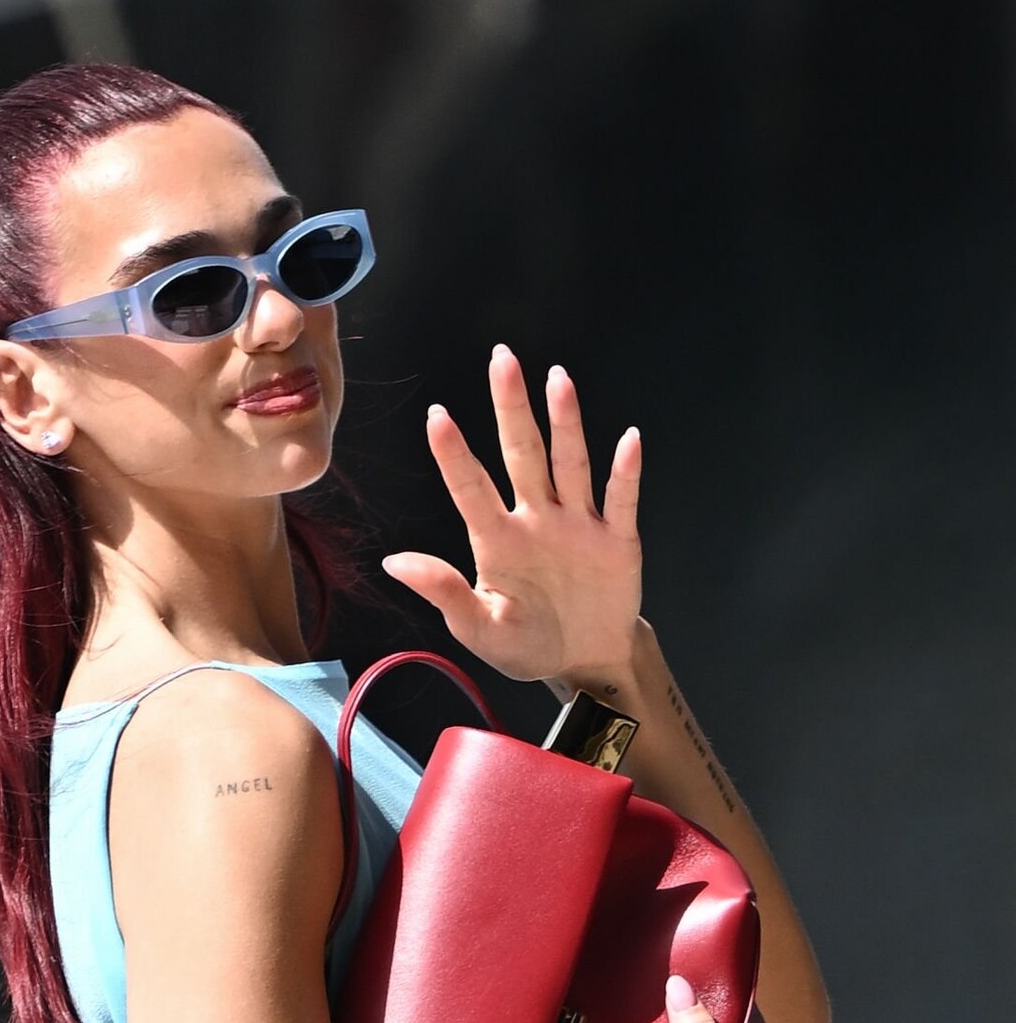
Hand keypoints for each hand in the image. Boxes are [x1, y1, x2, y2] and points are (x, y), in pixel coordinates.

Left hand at [381, 344, 643, 683]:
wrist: (584, 662)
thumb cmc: (527, 643)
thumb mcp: (479, 629)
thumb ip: (444, 593)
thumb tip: (393, 563)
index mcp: (497, 540)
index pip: (471, 488)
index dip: (454, 454)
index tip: (437, 416)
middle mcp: (537, 520)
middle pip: (523, 454)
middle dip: (512, 408)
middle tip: (502, 360)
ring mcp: (577, 526)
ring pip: (570, 464)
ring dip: (566, 424)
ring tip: (557, 380)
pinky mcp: (616, 541)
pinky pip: (620, 501)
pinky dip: (625, 473)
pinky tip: (628, 441)